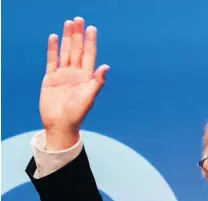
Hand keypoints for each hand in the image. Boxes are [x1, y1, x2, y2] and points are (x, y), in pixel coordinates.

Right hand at [40, 17, 109, 149]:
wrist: (60, 124)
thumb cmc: (77, 113)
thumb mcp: (89, 97)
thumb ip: (97, 81)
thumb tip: (106, 66)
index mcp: (87, 77)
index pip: (89, 55)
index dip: (90, 42)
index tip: (91, 28)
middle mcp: (76, 74)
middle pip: (77, 50)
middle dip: (78, 35)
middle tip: (79, 19)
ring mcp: (63, 75)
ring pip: (65, 52)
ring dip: (66, 38)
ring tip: (68, 23)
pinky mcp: (51, 78)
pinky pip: (52, 60)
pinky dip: (53, 49)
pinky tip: (54, 37)